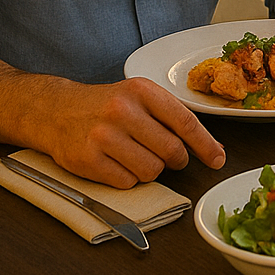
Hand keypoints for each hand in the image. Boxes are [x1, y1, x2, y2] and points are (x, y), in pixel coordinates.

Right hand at [36, 77, 226, 188]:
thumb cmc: (106, 105)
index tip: (219, 160)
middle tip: (167, 156)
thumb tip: (212, 148)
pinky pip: (127, 183)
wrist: (55, 110)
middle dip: (176, 160)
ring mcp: (103, 136)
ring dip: (150, 170)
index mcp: (142, 91)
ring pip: (151, 171)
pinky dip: (128, 179)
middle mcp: (122, 110)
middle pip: (172, 152)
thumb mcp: (139, 98)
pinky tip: (116, 163)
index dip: (206, 145)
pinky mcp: (88, 160)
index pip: (185, 122)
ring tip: (135, 155)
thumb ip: (173, 118)